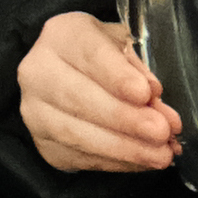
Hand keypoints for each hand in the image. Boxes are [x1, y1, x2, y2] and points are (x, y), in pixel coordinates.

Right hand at [19, 13, 178, 174]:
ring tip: (160, 154)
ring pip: (77, 134)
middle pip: (79, 98)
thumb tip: (155, 97)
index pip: (89, 53)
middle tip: (161, 131)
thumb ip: (140, 70)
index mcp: (62, 34)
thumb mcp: (125, 49)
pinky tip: (142, 161)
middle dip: (125, 119)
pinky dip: (117, 162)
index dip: (117, 76)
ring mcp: (36, 111)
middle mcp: (39, 71)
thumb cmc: (105, 59)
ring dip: (124, 148)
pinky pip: (80, 158)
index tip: (144, 94)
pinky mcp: (44, 144)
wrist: (71, 77)